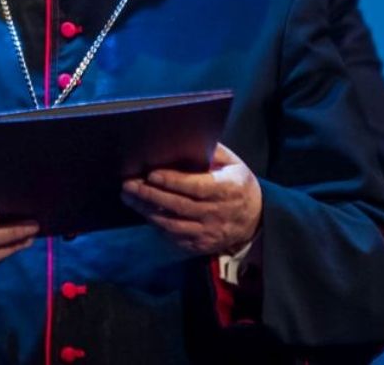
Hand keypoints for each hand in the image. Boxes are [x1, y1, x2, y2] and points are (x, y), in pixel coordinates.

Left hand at [121, 143, 261, 255]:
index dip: (172, 181)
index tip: (151, 174)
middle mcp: (217, 213)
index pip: (196, 186)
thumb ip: (213, 152)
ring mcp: (209, 232)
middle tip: (128, 185)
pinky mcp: (201, 246)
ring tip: (129, 198)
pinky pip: (175, 238)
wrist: (255, 219)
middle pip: (178, 206)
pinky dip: (157, 226)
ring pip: (173, 224)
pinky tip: (145, 213)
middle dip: (150, 195)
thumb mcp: (233, 163)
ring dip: (148, 211)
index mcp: (227, 189)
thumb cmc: (237, 184)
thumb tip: (189, 138)